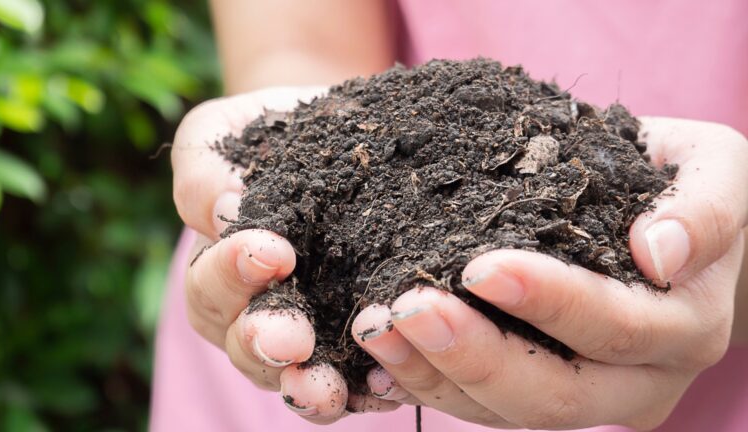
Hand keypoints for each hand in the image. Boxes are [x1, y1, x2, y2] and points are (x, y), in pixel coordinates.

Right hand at [172, 87, 398, 423]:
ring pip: (298, 379)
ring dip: (310, 388)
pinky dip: (368, 389)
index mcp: (218, 272)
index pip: (210, 289)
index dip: (232, 276)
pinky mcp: (362, 342)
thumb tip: (225, 211)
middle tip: (291, 339)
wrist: (338, 130)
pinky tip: (388, 383)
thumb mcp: (221, 135)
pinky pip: (360, 380)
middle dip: (266, 344)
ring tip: (328, 387)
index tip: (271, 250)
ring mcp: (312, 335)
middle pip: (246, 348)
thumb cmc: (269, 134)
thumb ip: (203, 172)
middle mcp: (258, 313)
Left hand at [352, 118, 747, 429]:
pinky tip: (380, 358)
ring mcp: (588, 399)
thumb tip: (658, 252)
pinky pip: (481, 406)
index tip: (478, 267)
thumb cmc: (684, 184)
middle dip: (472, 354)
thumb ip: (704, 208)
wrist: (667, 224)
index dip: (546, 302)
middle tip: (403, 308)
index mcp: (683, 328)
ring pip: (507, 413)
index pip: (612, 327)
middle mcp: (639, 381)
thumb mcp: (713, 171)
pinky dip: (427, 385)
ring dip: (433, 374)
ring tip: (373, 328)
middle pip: (553, 395)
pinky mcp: (542, 393)